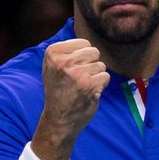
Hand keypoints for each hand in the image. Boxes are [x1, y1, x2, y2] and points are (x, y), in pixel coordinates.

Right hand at [34, 38, 109, 159]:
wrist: (59, 118)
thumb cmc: (58, 90)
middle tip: (78, 79)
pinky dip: (101, 85)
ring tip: (82, 86)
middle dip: (90, 65)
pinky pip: (105, 76)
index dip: (82, 57)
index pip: (83, 43)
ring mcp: (77, 73)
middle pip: (93, 52)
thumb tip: (86, 40)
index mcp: (53, 52)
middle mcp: (63, 61)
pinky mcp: (89, 84)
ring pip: (101, 65)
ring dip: (95, 76)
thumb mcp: (53, 66)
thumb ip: (66, 51)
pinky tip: (89, 92)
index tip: (70, 70)